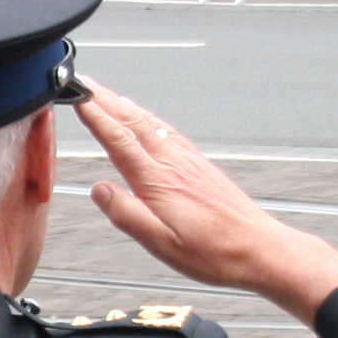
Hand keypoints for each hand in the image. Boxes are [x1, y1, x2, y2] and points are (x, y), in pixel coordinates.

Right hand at [77, 84, 337, 319]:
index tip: (77, 97)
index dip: (96, 116)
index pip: (120, 140)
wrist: (259, 249)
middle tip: (84, 83)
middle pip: (134, 123)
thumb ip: (127, 215)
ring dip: (126, 106)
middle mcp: (174, 165)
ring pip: (152, 124)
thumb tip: (99, 189)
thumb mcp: (162, 245)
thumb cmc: (213, 253)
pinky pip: (169, 132)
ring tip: (107, 94)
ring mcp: (189, 162)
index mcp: (159, 182)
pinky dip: (150, 119)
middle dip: (106, 100)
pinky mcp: (200, 167)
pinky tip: (147, 120)